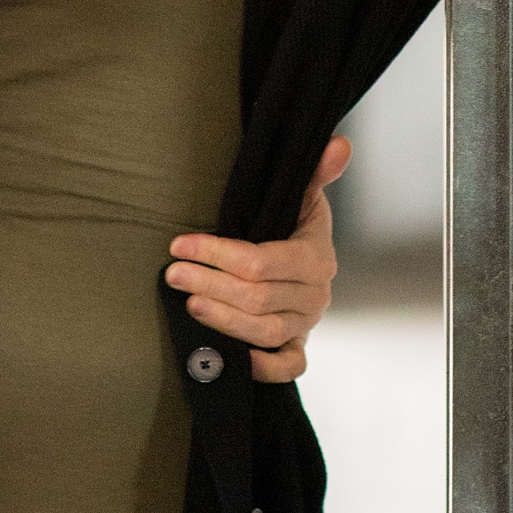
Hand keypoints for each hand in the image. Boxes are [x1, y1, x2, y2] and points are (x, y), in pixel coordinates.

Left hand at [165, 135, 347, 384]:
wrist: (308, 263)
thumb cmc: (293, 223)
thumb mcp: (302, 194)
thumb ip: (315, 172)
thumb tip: (339, 144)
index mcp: (315, 257)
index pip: (263, 261)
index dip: (218, 253)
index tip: (180, 244)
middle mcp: (316, 295)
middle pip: (257, 298)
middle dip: (210, 284)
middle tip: (173, 273)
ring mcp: (307, 325)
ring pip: (264, 332)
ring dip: (222, 319)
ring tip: (188, 302)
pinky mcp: (298, 348)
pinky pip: (288, 368)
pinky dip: (261, 366)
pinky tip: (228, 355)